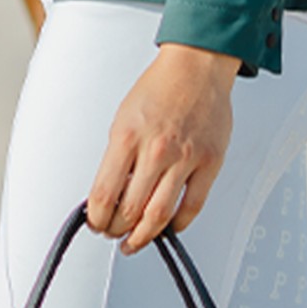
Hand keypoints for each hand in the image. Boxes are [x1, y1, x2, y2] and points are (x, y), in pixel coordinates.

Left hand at [86, 42, 240, 253]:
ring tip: (134, 241)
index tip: (96, 224)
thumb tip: (108, 195)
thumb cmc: (159, 90)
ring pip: (159, 215)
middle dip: (116, 230)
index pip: (104, 194)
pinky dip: (178, 224)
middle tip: (114, 234)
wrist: (197, 66)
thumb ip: (116, 159)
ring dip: (143, 236)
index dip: (97, 219)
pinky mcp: (210, 162)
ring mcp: (185, 157)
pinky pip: (192, 206)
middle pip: (130, 210)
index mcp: (127, 138)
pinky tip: (168, 227)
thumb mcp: (122, 120)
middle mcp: (156, 150)